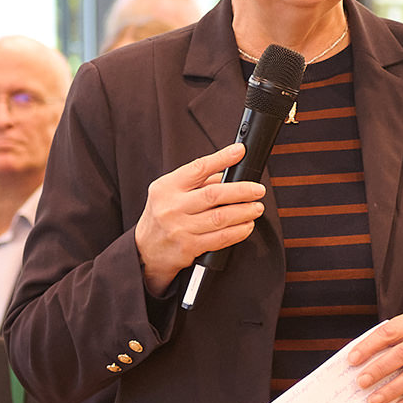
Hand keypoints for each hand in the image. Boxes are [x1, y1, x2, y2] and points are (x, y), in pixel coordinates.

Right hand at [134, 143, 266, 292]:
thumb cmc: (162, 216)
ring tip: (256, 208)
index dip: (221, 158)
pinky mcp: (189, 247)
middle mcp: (171, 207)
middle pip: (214, 194)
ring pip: (220, 218)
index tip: (239, 151)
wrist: (145, 251)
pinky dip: (238, 231)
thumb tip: (228, 171)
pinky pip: (220, 238)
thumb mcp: (170, 192)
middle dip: (242, 191)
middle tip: (258, 190)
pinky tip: (246, 226)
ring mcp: (180, 228)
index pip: (198, 168)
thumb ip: (197, 182)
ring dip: (244, 212)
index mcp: (167, 187)